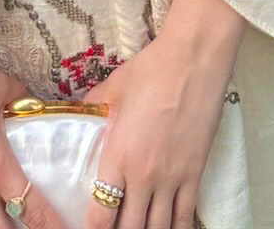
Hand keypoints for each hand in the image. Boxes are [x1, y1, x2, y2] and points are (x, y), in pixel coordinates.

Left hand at [84, 0, 242, 228]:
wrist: (194, 60)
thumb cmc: (151, 70)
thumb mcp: (113, 89)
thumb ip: (93, 110)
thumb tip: (77, 114)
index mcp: (118, 157)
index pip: (101, 214)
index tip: (89, 227)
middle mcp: (144, 176)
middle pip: (129, 228)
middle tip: (114, 227)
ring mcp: (173, 179)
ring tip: (138, 227)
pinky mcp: (195, 175)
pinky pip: (185, 217)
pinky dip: (175, 228)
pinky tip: (166, 228)